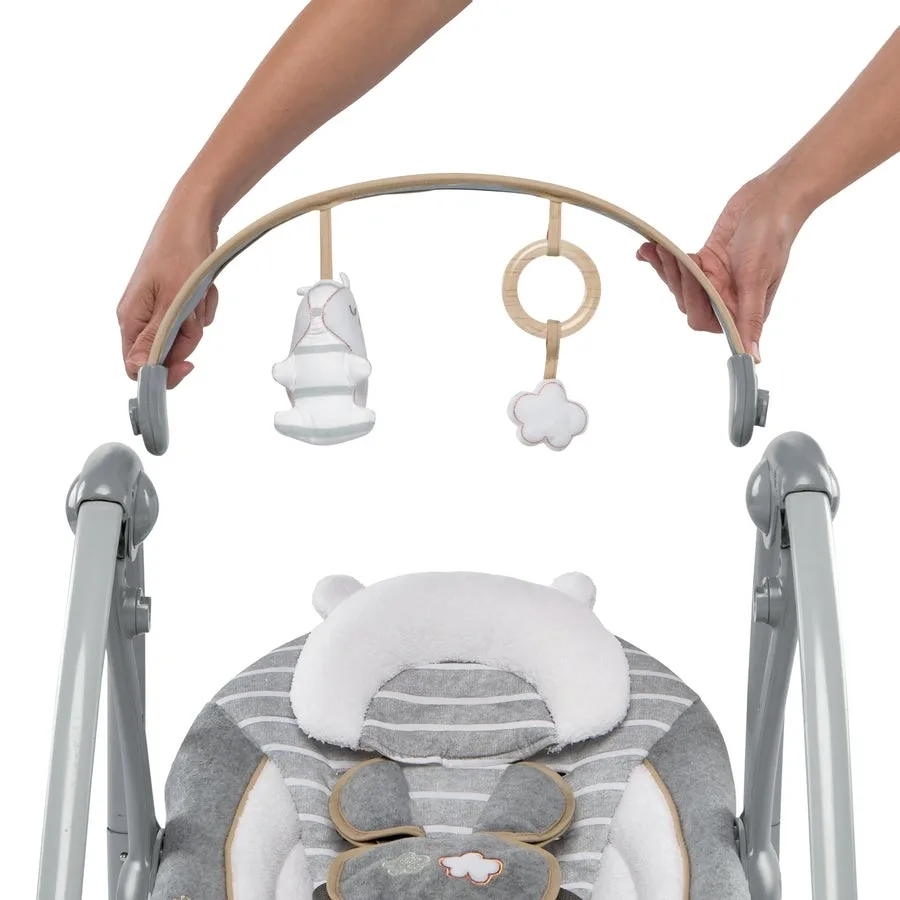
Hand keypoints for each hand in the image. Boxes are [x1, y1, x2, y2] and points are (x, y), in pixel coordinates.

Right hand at [117, 189, 219, 387]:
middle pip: (167, 352)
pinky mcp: (175, 300)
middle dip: (188, 335)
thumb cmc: (179, 252)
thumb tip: (140, 369)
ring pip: (185, 334)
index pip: (136, 365)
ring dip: (198, 316)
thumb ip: (156, 338)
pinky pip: (194, 317)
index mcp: (130, 319)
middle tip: (194, 312)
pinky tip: (204, 287)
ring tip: (199, 292)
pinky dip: (204, 304)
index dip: (162, 372)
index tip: (187, 364)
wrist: (193, 220)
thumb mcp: (171, 301)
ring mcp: (158, 308)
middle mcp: (140, 316)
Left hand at [636, 171, 807, 361]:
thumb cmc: (771, 236)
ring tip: (658, 248)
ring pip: (680, 285)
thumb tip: (754, 358)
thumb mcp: (757, 278)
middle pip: (687, 302)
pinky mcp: (705, 262)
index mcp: (742, 308)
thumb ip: (749, 318)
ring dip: (667, 267)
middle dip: (678, 279)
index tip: (691, 276)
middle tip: (673, 255)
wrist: (770, 198)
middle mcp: (727, 298)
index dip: (693, 302)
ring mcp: (714, 280)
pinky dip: (661, 259)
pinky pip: (679, 267)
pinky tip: (647, 250)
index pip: (705, 320)